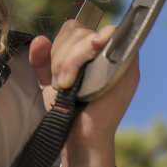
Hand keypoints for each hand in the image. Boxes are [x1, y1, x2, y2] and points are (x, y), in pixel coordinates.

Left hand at [29, 20, 138, 166]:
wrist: (80, 138)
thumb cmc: (69, 109)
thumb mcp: (51, 79)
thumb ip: (43, 59)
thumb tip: (40, 39)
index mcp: (94, 51)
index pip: (76, 28)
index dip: (60, 44)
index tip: (55, 71)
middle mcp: (111, 51)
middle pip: (80, 31)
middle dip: (61, 55)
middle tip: (60, 81)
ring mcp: (121, 59)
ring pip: (86, 38)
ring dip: (67, 61)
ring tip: (66, 85)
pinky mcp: (125, 70)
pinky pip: (101, 48)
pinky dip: (78, 62)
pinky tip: (72, 81)